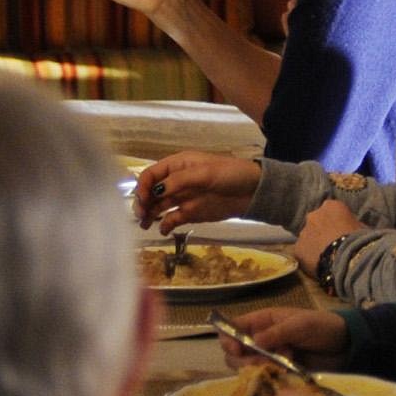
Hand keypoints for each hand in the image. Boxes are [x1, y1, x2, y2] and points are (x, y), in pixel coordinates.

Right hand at [134, 151, 259, 230]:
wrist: (254, 191)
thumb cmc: (230, 174)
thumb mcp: (205, 173)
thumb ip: (178, 182)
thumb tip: (155, 192)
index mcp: (177, 165)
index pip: (151, 175)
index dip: (143, 187)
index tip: (144, 201)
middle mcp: (176, 181)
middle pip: (151, 191)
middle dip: (143, 202)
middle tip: (140, 216)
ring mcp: (183, 198)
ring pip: (158, 206)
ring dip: (149, 214)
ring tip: (144, 225)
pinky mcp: (191, 213)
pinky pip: (172, 219)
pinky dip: (165, 225)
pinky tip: (163, 230)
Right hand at [219, 306, 348, 370]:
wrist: (345, 345)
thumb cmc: (322, 327)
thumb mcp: (300, 324)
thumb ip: (276, 333)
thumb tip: (253, 343)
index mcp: (262, 321)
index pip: (233, 328)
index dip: (228, 338)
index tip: (236, 350)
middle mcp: (260, 339)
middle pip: (235, 352)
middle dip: (243, 359)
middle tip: (263, 363)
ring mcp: (269, 357)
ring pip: (247, 367)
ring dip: (257, 368)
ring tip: (278, 366)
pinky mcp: (279, 372)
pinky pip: (264, 377)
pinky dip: (268, 378)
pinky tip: (283, 374)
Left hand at [291, 199, 366, 275]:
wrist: (348, 259)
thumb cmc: (360, 241)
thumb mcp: (363, 228)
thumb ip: (354, 225)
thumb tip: (354, 229)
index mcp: (332, 206)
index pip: (332, 210)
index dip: (337, 222)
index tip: (343, 232)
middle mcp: (314, 215)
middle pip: (317, 222)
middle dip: (322, 231)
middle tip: (332, 244)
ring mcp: (303, 232)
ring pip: (308, 237)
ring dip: (314, 244)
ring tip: (326, 256)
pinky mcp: (297, 249)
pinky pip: (303, 252)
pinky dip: (309, 257)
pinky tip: (318, 265)